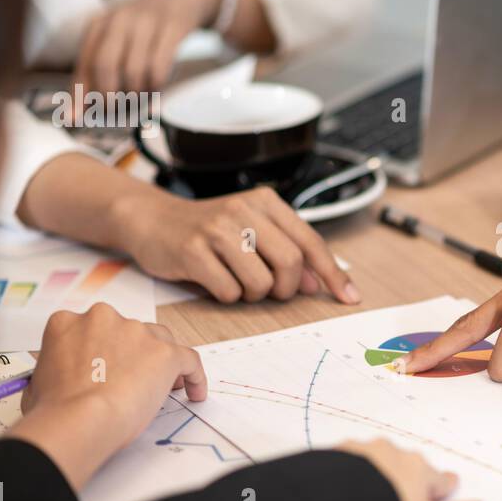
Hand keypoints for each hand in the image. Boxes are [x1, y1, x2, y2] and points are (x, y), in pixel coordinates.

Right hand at [11, 304, 206, 488]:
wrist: (79, 419)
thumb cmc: (53, 409)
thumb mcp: (38, 380)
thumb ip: (55, 369)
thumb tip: (57, 382)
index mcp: (68, 321)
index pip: (94, 329)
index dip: (106, 349)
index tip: (110, 368)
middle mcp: (103, 318)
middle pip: (129, 331)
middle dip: (135, 353)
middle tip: (138, 380)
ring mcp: (137, 332)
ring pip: (160, 340)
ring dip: (163, 360)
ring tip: (168, 387)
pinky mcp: (165, 353)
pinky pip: (189, 359)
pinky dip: (194, 375)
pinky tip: (195, 392)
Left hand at [71, 0, 219, 100]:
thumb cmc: (147, 27)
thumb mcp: (119, 39)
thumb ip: (99, 69)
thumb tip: (78, 111)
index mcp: (100, 24)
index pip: (84, 64)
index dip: (79, 94)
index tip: (76, 118)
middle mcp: (120, 20)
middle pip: (104, 65)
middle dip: (109, 96)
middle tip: (116, 111)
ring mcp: (147, 22)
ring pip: (133, 70)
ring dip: (136, 94)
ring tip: (140, 100)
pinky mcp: (172, 28)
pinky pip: (159, 66)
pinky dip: (156, 85)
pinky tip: (156, 88)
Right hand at [110, 184, 359, 303]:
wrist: (151, 219)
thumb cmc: (209, 229)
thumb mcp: (252, 230)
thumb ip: (287, 251)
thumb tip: (319, 283)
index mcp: (266, 202)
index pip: (311, 243)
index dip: (333, 274)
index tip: (349, 297)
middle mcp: (244, 210)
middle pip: (291, 264)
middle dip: (286, 289)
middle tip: (271, 290)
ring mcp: (217, 229)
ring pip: (261, 283)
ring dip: (254, 295)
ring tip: (237, 281)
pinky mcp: (192, 251)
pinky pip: (229, 292)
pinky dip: (227, 297)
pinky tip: (214, 281)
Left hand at [335, 439, 480, 500]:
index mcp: (421, 469)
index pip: (442, 479)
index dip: (441, 493)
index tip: (437, 500)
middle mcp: (394, 453)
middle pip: (409, 468)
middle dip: (407, 484)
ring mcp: (362, 451)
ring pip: (378, 463)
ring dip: (377, 479)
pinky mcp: (333, 456)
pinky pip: (348, 466)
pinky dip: (349, 478)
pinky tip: (342, 498)